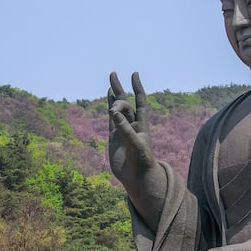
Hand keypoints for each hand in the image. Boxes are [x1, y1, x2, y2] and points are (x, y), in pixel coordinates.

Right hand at [107, 72, 155, 191]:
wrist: (137, 177)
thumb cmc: (142, 162)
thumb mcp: (135, 144)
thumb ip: (124, 128)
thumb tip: (113, 112)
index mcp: (142, 124)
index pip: (140, 101)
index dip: (137, 88)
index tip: (134, 74)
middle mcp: (133, 124)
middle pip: (126, 102)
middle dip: (120, 88)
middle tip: (113, 73)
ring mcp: (122, 130)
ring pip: (117, 110)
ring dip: (114, 97)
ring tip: (110, 83)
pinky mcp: (114, 137)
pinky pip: (110, 120)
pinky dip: (108, 110)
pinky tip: (108, 102)